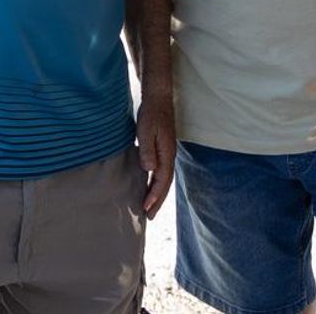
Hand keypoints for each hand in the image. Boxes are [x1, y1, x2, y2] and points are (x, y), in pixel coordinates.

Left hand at [136, 90, 175, 218]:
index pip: (162, 180)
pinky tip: (149, 187)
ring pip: (164, 178)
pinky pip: (161, 171)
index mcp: (167, 152)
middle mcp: (169, 155)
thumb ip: (147, 149)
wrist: (159, 98)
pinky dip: (155, 183)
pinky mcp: (162, 149)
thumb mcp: (146, 130)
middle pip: (165, 183)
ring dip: (157, 194)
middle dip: (158, 201)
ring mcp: (167, 152)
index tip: (146, 208)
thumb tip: (150, 168)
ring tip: (149, 207)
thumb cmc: (151, 113)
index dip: (155, 195)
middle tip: (149, 216)